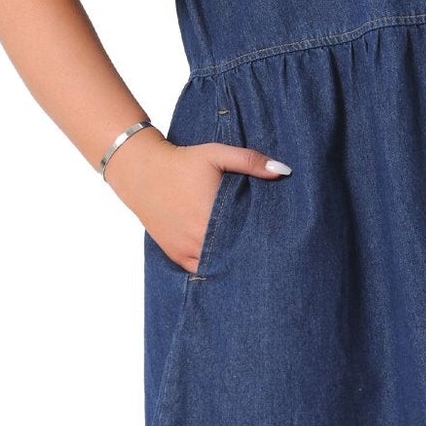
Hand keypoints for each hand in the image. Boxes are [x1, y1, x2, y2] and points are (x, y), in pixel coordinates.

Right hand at [106, 135, 290, 273]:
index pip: (248, 239)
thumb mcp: (216, 154)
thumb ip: (250, 161)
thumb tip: (283, 171)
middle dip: (250, 254)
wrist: (141, 170)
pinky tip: (226, 263)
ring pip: (217, 267)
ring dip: (231, 263)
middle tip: (270, 254)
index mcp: (212, 215)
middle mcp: (199, 238)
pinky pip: (199, 270)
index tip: (278, 240)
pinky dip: (212, 268)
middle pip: (234, 256)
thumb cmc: (182, 161)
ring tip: (250, 260)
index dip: (264, 241)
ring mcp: (185, 250)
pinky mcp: (175, 255)